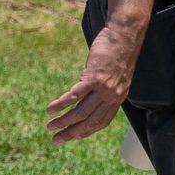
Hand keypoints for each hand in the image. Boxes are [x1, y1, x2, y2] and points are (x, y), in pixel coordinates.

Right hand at [46, 18, 145, 145]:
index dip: (85, 131)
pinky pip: (75, 95)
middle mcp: (112, 96)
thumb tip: (90, 95)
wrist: (125, 35)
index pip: (101, 122)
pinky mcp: (94, 77)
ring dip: (64, 121)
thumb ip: (106, 88)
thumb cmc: (119, 52)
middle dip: (72, 133)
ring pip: (81, 112)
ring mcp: (104, 88)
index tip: (72, 137)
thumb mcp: (116, 75)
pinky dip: (62, 104)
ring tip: (50, 126)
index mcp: (118, 97)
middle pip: (90, 122)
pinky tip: (51, 109)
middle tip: (56, 140)